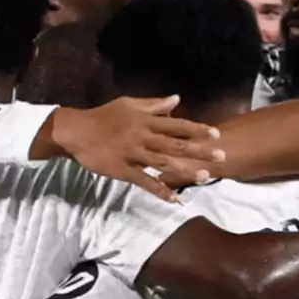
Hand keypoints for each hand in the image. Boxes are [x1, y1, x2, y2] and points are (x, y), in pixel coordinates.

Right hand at [49, 96, 223, 201]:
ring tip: (204, 177)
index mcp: (145, 121)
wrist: (77, 132)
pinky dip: (159, 190)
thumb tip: (177, 99)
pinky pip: (143, 181)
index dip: (197, 129)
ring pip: (163, 163)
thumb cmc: (103, 116)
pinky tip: (173, 199)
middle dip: (199, 151)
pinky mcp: (122, 170)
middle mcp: (143, 137)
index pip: (177, 125)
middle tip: (221, 157)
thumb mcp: (129, 104)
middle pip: (176, 144)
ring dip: (185, 170)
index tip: (216, 135)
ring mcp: (133, 154)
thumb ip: (153, 104)